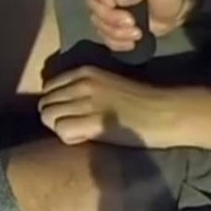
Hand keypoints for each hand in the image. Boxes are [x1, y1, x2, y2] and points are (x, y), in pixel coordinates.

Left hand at [38, 64, 179, 146]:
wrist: (166, 112)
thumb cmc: (142, 102)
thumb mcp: (108, 85)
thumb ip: (83, 90)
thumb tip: (61, 106)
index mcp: (85, 71)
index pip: (48, 88)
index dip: (56, 105)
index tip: (72, 115)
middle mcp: (82, 83)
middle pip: (45, 103)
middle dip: (55, 119)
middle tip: (76, 127)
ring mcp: (87, 101)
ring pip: (49, 117)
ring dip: (61, 129)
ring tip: (83, 132)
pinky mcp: (94, 122)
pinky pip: (61, 131)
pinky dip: (70, 138)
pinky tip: (88, 138)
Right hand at [85, 0, 202, 52]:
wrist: (178, 9)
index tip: (112, 2)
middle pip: (92, 4)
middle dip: (111, 17)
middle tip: (131, 21)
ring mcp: (107, 9)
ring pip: (97, 22)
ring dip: (116, 31)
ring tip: (137, 32)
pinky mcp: (112, 26)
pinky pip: (104, 36)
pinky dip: (117, 42)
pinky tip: (132, 42)